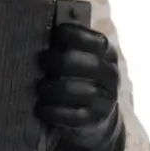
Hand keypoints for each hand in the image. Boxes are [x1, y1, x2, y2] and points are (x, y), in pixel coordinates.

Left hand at [37, 20, 124, 150]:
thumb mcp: (83, 60)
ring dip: (54, 88)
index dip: (76, 34)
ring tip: (39, 87)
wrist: (95, 118)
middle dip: (60, 61)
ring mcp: (104, 100)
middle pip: (87, 64)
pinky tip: (41, 108)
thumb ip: (70, 46)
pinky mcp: (93, 121)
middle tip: (42, 61)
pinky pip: (73, 116)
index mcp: (107, 55)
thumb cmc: (80, 80)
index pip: (95, 41)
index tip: (56, 33)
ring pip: (80, 91)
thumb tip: (42, 28)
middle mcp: (110, 76)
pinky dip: (53, 112)